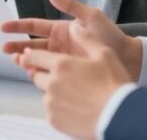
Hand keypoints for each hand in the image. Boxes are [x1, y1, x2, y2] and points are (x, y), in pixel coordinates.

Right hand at [1, 0, 141, 76]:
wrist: (129, 59)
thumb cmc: (111, 36)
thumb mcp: (92, 17)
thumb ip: (71, 6)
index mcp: (62, 29)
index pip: (34, 26)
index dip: (17, 26)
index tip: (3, 27)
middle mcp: (59, 44)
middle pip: (31, 45)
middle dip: (15, 46)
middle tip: (3, 50)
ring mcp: (62, 59)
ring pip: (37, 59)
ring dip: (24, 60)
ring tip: (15, 62)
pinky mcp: (67, 73)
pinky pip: (48, 73)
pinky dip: (37, 74)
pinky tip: (31, 74)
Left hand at [18, 21, 133, 139]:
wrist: (120, 117)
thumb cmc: (114, 85)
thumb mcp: (104, 54)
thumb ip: (86, 38)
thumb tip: (75, 27)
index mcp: (61, 64)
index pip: (33, 57)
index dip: (28, 55)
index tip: (26, 56)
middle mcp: (52, 83)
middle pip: (36, 75)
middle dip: (42, 73)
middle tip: (58, 76)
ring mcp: (52, 103)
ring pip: (44, 93)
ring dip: (52, 91)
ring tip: (72, 93)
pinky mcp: (55, 120)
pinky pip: (50, 110)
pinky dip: (58, 107)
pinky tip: (74, 106)